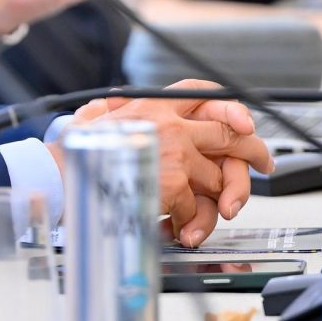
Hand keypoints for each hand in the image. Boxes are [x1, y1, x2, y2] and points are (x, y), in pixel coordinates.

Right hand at [56, 80, 271, 246]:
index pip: (200, 93)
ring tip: (212, 213)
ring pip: (216, 177)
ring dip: (216, 200)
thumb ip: (113, 113)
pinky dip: (189, 222)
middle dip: (252, 151)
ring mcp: (175, 153)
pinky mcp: (173, 183)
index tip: (245, 120)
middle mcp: (169, 124)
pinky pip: (196, 206)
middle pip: (227, 131)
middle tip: (263, 163)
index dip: (229, 105)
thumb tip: (103, 108)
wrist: (57, 174)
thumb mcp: (97, 119)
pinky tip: (176, 227)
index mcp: (153, 106)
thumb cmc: (73, 154)